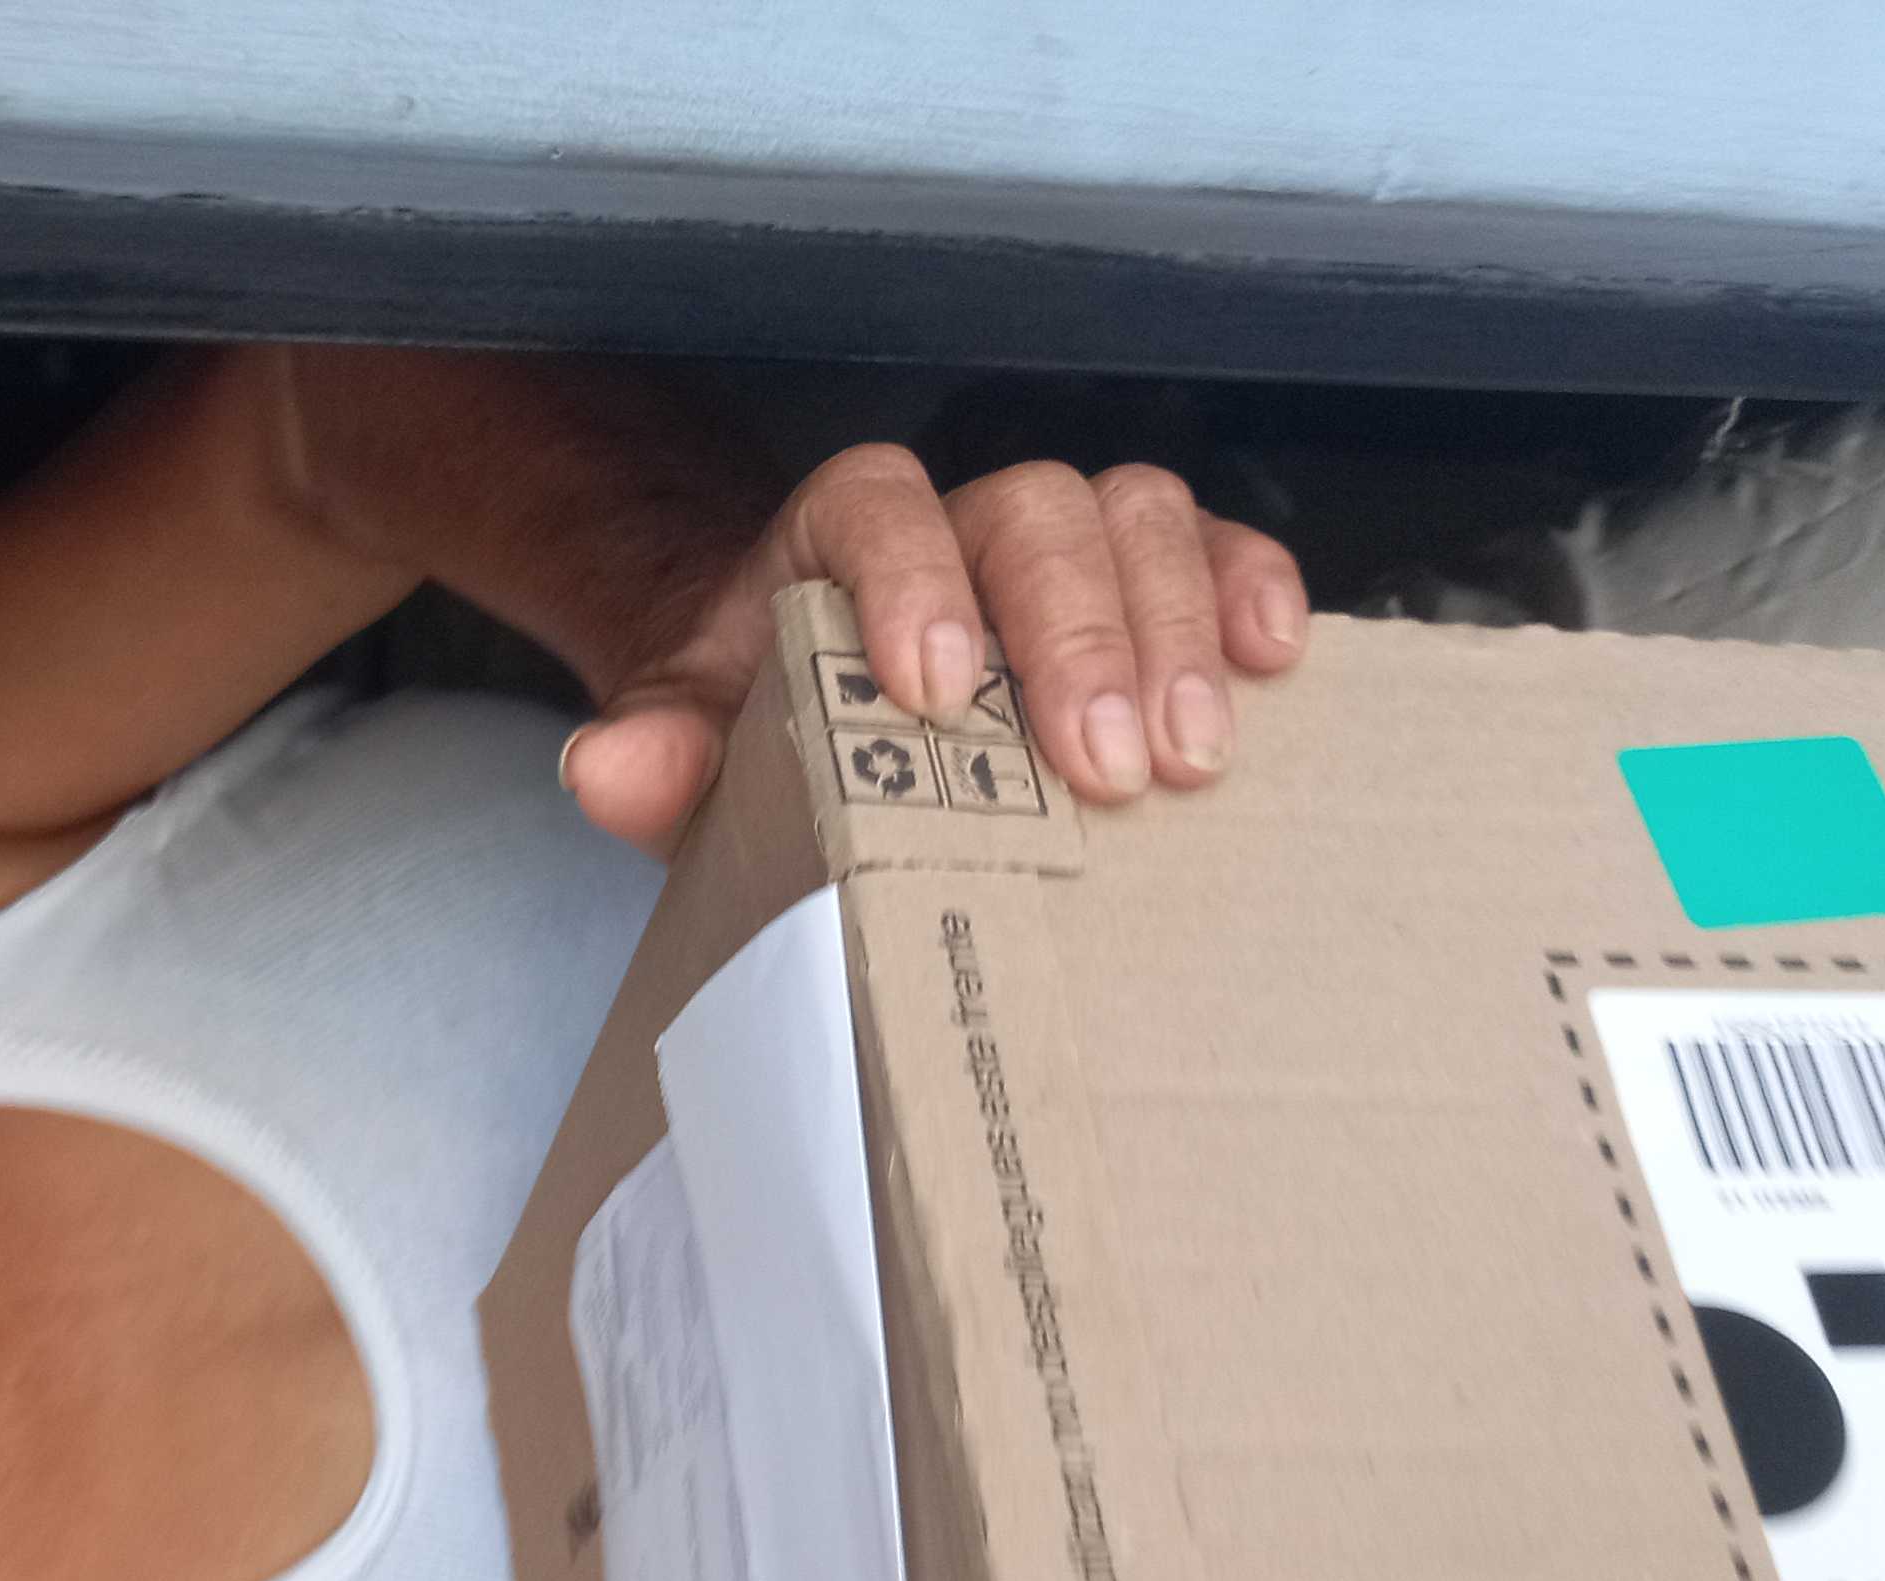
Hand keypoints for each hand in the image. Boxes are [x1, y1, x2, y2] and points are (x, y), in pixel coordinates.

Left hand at [563, 444, 1311, 852]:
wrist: (815, 700)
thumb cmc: (765, 721)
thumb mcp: (698, 742)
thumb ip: (657, 750)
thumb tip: (610, 767)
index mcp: (841, 532)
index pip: (880, 506)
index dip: (915, 583)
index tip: (939, 691)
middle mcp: (963, 515)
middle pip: (1036, 514)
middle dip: (1079, 637)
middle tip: (1106, 771)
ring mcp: (1064, 542)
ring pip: (1136, 516)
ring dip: (1175, 630)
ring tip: (1196, 757)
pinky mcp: (1146, 584)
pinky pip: (1212, 550)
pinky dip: (1249, 592)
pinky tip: (1275, 665)